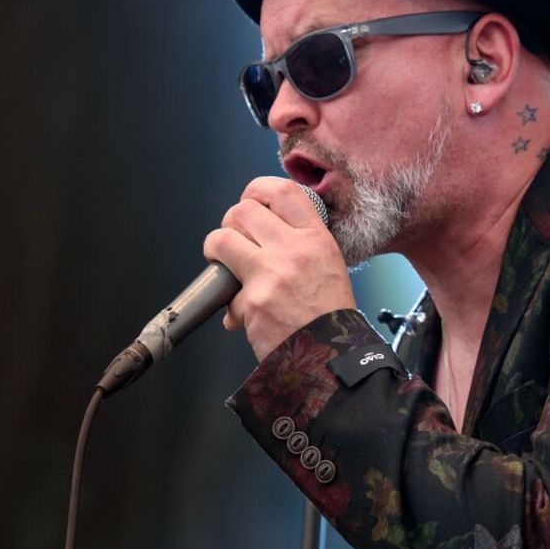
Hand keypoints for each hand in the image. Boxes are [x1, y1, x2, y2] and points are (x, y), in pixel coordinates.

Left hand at [203, 176, 355, 360]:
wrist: (333, 357)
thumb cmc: (331, 316)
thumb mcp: (329, 266)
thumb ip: (299, 244)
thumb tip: (263, 232)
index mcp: (316, 239)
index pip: (281, 191)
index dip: (256, 190)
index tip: (250, 202)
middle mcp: (293, 250)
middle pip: (242, 211)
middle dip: (230, 225)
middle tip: (234, 241)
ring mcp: (271, 274)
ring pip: (221, 240)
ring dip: (216, 252)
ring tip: (225, 267)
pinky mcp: (252, 302)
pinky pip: (226, 292)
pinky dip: (231, 306)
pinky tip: (246, 316)